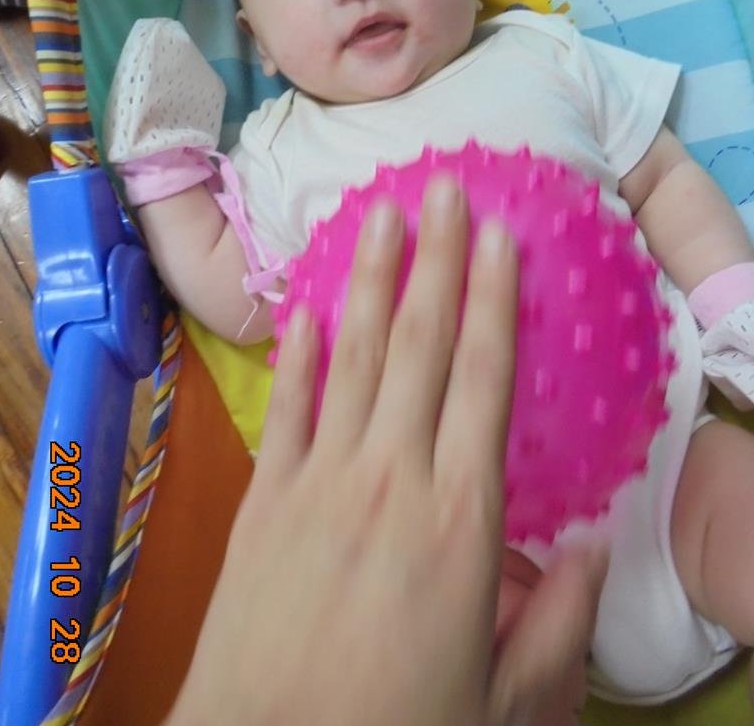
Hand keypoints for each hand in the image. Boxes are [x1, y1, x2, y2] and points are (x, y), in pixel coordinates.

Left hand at [167, 176, 606, 724]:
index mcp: (462, 519)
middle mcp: (392, 477)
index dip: (494, 301)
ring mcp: (320, 479)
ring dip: (372, 278)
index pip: (485, 381)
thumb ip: (561, 625)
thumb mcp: (506, 702)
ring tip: (384, 213)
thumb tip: (597, 549)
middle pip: (421, 346)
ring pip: (353, 355)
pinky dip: (299, 349)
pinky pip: (287, 405)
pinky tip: (309, 302)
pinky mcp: (264, 497)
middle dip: (436, 260)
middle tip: (445, 188)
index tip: (498, 237)